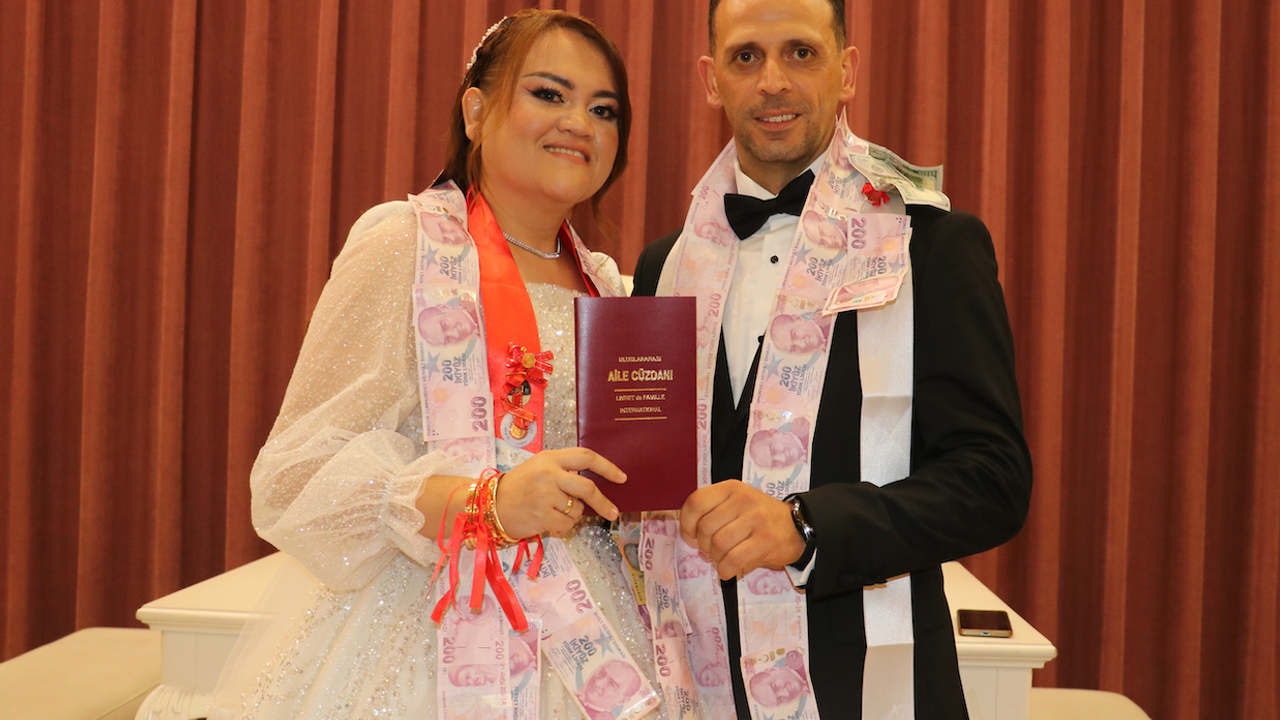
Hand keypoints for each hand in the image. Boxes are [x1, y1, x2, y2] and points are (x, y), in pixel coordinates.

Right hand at [494, 447, 623, 538]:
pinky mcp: (542, 515)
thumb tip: (594, 484)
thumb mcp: (540, 468)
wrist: (491, 505)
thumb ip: (564, 471)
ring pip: (577, 509)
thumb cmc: (519, 487)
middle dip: (603, 501)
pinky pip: (567, 524)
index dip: (607, 467)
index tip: (621, 477)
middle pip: (587, 487)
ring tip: (554, 512)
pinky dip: (564, 526)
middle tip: (613, 511)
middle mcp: (548, 473)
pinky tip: (549, 521)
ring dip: (573, 515)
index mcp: (550, 457)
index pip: (586, 456)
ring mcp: (545, 494)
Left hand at [679, 480, 804, 579]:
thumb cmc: (759, 517)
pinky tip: (728, 570)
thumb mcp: (736, 503)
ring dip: (716, 558)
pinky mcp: (766, 539)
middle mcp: (743, 499)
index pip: (696, 502)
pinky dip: (725, 569)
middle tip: (710, 551)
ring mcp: (756, 518)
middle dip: (703, 546)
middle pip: (706, 527)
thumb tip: (689, 536)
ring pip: (719, 544)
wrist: (798, 525)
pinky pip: (734, 559)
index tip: (691, 536)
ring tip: (722, 559)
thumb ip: (712, 511)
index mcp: (731, 488)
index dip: (687, 523)